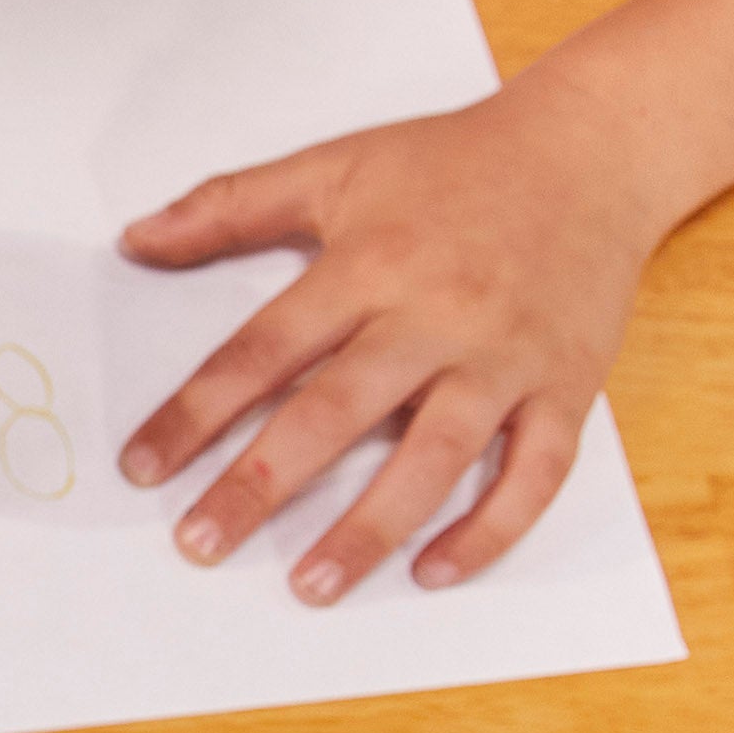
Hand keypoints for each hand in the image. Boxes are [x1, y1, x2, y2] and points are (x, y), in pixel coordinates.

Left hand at [114, 84, 656, 598]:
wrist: (598, 147)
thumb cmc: (457, 163)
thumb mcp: (335, 167)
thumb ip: (228, 206)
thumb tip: (135, 239)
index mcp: (371, 264)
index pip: (263, 350)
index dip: (196, 411)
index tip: (143, 468)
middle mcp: (438, 315)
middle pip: (337, 411)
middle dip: (262, 483)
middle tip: (200, 542)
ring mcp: (507, 356)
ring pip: (436, 455)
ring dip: (371, 527)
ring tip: (311, 585)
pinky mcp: (569, 384)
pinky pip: (535, 471)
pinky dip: (490, 528)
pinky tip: (433, 570)